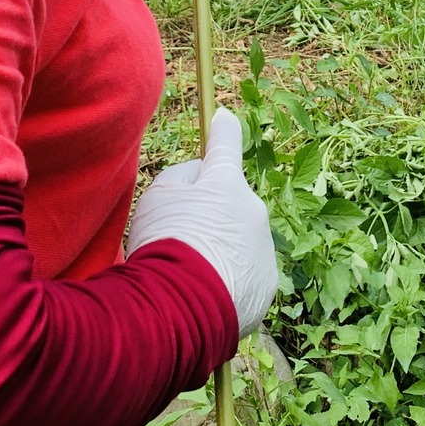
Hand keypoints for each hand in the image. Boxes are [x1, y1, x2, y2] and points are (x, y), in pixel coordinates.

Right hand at [126, 109, 278, 337]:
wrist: (183, 306)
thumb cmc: (165, 243)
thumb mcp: (158, 196)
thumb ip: (181, 177)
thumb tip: (198, 176)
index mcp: (226, 183)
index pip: (225, 144)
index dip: (222, 130)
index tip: (224, 119)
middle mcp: (253, 209)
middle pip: (229, 203)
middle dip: (210, 214)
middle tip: (178, 238)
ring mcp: (263, 248)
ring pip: (237, 240)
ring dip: (218, 250)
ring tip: (187, 273)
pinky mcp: (267, 284)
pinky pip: (244, 274)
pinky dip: (228, 280)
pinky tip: (204, 293)